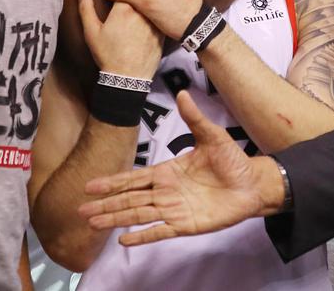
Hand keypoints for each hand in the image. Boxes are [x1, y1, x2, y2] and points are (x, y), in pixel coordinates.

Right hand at [78, 0, 163, 79]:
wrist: (128, 78)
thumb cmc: (108, 54)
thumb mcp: (92, 32)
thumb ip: (86, 9)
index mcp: (124, 8)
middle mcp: (142, 11)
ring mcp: (154, 21)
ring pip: (150, 4)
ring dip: (143, 2)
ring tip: (133, 10)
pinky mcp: (162, 32)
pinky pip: (158, 17)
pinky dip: (153, 15)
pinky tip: (145, 20)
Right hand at [79, 91, 268, 245]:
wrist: (252, 183)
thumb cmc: (232, 160)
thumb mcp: (212, 136)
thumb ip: (194, 118)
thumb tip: (183, 93)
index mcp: (167, 172)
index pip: (133, 178)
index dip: (112, 182)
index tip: (90, 185)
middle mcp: (165, 192)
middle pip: (129, 199)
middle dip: (105, 204)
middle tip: (81, 210)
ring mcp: (173, 209)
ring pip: (138, 215)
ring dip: (116, 219)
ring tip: (94, 224)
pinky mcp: (185, 225)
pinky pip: (160, 231)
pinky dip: (142, 236)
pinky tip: (124, 240)